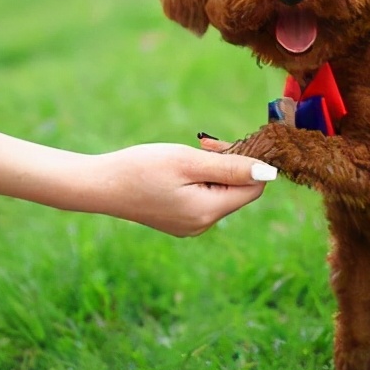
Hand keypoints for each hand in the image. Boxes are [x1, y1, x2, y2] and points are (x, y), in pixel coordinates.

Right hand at [84, 143, 275, 235]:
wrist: (100, 185)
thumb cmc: (141, 168)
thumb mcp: (189, 161)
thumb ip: (231, 167)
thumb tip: (269, 174)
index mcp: (208, 212)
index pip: (253, 188)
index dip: (246, 162)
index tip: (220, 144)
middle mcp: (203, 225)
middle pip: (237, 191)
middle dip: (228, 164)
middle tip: (203, 144)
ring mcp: (190, 226)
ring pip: (220, 193)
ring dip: (212, 170)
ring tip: (187, 155)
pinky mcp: (178, 221)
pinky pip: (203, 198)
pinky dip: (199, 180)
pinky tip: (178, 170)